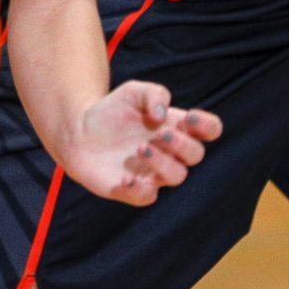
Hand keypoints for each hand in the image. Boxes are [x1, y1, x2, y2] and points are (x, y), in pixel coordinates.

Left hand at [59, 80, 221, 205]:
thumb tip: (162, 114)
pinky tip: (125, 178)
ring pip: (176, 176)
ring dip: (163, 163)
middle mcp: (170, 152)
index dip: (208, 126)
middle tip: (161, 134)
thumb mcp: (133, 91)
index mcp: (176, 126)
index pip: (209, 130)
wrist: (79, 130)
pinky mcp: (133, 189)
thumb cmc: (113, 110)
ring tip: (140, 149)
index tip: (190, 117)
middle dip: (183, 144)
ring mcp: (153, 172)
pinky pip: (147, 196)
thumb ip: (153, 94)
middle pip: (196, 155)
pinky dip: (140, 189)